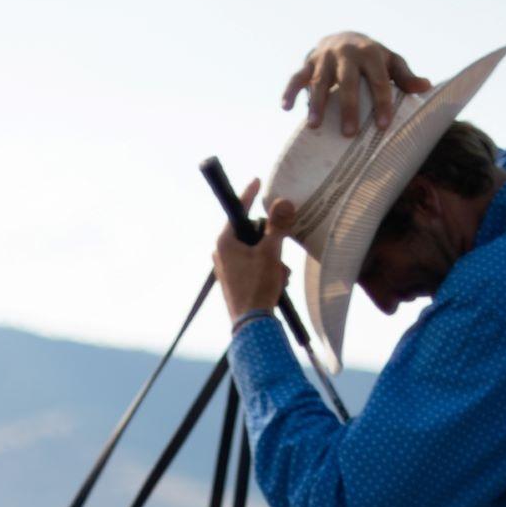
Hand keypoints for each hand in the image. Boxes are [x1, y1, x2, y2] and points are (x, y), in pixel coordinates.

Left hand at [213, 178, 294, 324]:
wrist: (252, 325)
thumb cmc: (257, 287)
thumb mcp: (271, 253)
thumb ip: (278, 226)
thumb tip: (283, 202)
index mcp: (225, 242)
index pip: (238, 210)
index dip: (250, 195)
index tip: (257, 181)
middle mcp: (221, 253)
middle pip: (252, 233)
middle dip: (271, 241)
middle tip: (280, 251)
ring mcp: (227, 268)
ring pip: (256, 251)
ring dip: (273, 259)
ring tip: (279, 274)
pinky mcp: (234, 281)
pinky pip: (255, 266)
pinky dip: (269, 270)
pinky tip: (276, 283)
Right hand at [281, 32, 431, 135]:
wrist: (343, 37)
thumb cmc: (371, 58)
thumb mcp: (389, 62)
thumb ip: (404, 75)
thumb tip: (426, 86)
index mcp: (371, 53)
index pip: (378, 79)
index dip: (382, 102)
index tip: (383, 126)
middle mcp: (347, 52)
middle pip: (348, 81)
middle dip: (348, 106)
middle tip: (349, 134)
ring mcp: (324, 57)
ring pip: (319, 80)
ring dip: (316, 102)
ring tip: (314, 126)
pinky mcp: (307, 62)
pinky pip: (296, 77)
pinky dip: (289, 91)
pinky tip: (286, 108)